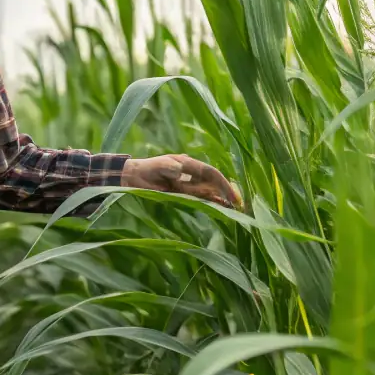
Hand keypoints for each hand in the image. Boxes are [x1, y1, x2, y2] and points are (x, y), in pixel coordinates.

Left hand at [121, 154, 241, 210]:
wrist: (133, 176)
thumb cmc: (145, 169)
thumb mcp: (156, 166)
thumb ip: (168, 167)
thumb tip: (181, 172)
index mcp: (188, 164)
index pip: (211, 173)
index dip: (223, 184)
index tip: (232, 196)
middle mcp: (192, 173)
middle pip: (215, 182)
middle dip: (228, 192)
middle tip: (240, 206)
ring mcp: (188, 183)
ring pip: (210, 191)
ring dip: (222, 199)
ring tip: (236, 209)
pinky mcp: (184, 193)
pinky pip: (201, 198)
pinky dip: (212, 202)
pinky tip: (221, 208)